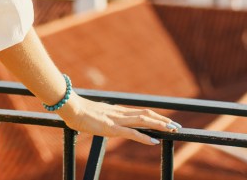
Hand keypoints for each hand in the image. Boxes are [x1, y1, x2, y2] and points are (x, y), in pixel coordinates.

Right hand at [56, 94, 180, 145]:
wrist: (70, 107)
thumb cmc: (76, 111)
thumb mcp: (92, 115)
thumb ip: (97, 117)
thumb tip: (95, 120)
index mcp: (116, 111)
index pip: (139, 112)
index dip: (153, 116)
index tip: (165, 120)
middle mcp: (120, 113)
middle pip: (146, 114)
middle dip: (162, 120)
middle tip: (176, 125)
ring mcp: (116, 120)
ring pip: (143, 120)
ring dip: (159, 125)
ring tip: (172, 130)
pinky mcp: (111, 128)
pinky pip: (131, 133)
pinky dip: (144, 137)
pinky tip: (154, 141)